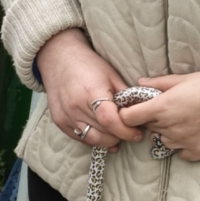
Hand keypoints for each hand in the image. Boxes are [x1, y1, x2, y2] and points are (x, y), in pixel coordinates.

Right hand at [34, 29, 138, 149]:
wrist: (60, 60)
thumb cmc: (89, 65)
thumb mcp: (112, 76)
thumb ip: (125, 96)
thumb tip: (140, 114)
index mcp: (91, 92)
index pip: (109, 120)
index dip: (125, 131)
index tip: (137, 133)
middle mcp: (75, 107)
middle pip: (103, 133)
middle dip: (120, 135)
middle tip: (129, 131)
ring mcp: (66, 116)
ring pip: (92, 139)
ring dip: (108, 140)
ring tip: (116, 134)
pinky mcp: (59, 121)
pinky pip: (80, 138)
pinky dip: (94, 139)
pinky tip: (103, 135)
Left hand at [116, 68, 199, 163]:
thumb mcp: (184, 79)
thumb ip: (159, 83)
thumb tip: (139, 83)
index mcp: (162, 108)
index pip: (128, 118)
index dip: (129, 114)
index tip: (135, 110)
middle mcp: (169, 128)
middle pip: (148, 127)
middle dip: (153, 119)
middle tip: (171, 109)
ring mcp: (183, 142)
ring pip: (164, 140)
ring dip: (168, 132)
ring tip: (187, 119)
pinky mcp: (197, 152)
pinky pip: (180, 152)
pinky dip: (183, 145)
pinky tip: (196, 131)